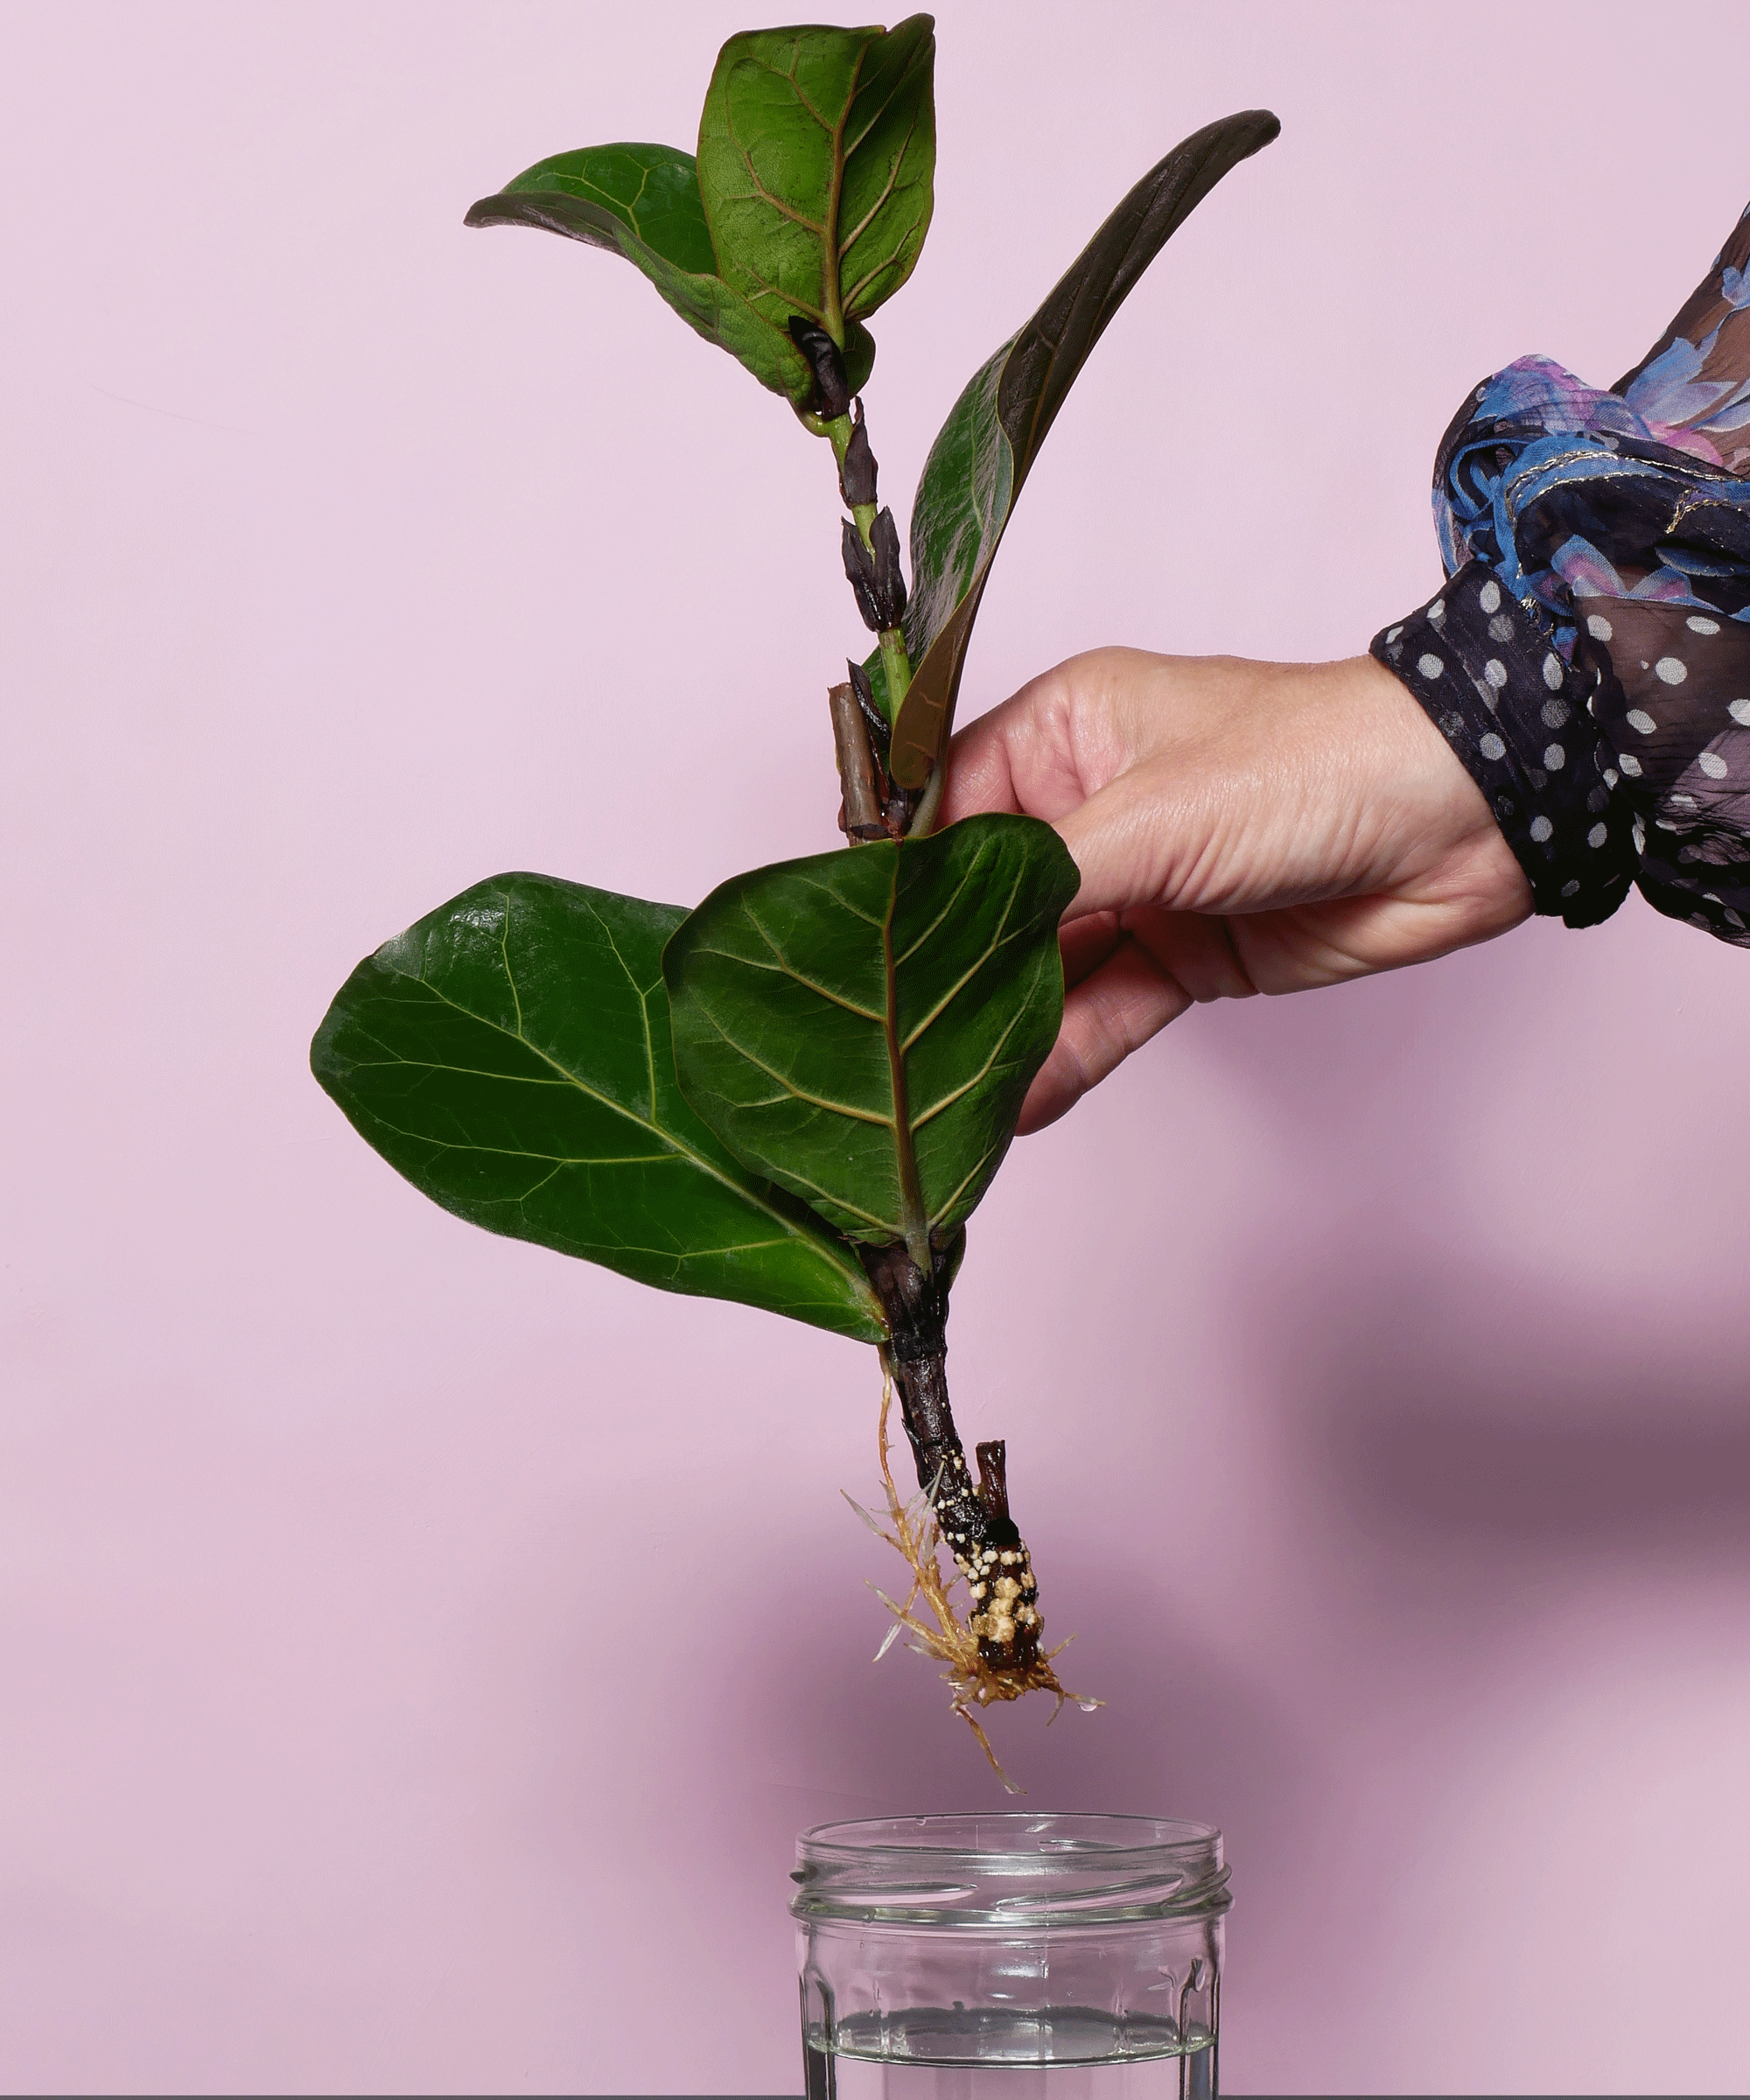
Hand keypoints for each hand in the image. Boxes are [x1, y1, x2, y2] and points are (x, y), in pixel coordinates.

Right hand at [940, 648, 1530, 1130]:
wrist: (1465, 820)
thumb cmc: (1315, 764)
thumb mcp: (1155, 814)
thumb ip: (1039, 884)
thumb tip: (943, 943)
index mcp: (1065, 733)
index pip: (946, 814)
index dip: (900, 887)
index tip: (852, 959)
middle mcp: (1089, 808)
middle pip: (989, 905)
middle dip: (948, 977)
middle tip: (891, 1052)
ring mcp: (1138, 885)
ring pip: (1044, 970)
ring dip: (1004, 1032)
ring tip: (945, 1097)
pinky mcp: (1183, 952)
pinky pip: (1104, 1011)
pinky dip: (1065, 1057)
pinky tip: (1017, 1105)